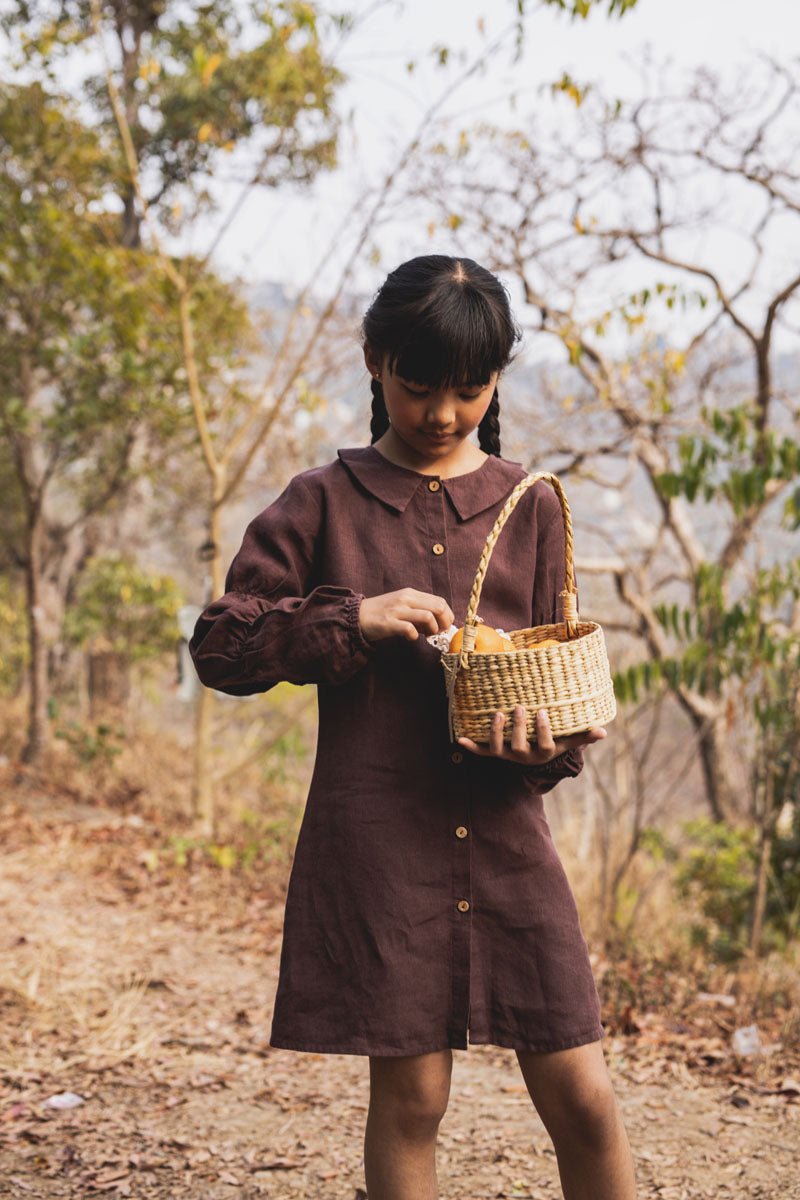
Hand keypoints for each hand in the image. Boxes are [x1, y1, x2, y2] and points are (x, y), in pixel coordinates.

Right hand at [359, 588, 454, 643]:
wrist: (357, 615)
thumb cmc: (382, 612)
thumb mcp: (402, 604)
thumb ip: (419, 610)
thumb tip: (438, 622)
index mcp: (411, 594)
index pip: (440, 601)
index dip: (447, 615)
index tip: (445, 625)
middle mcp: (406, 599)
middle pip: (438, 607)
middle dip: (444, 622)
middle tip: (439, 632)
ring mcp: (397, 610)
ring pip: (427, 617)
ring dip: (432, 629)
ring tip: (426, 635)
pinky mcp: (389, 623)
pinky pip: (410, 629)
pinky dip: (415, 636)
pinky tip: (411, 637)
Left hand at [457, 704, 606, 764]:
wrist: (535, 759)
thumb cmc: (554, 743)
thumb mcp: (568, 741)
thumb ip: (584, 736)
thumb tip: (603, 732)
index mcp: (544, 752)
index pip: (545, 744)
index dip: (543, 730)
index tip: (542, 712)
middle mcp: (525, 756)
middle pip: (520, 746)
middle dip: (519, 728)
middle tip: (520, 707)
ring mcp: (509, 755)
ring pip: (500, 749)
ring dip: (496, 733)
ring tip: (498, 714)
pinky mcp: (495, 753)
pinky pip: (483, 752)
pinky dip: (472, 747)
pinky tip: (460, 739)